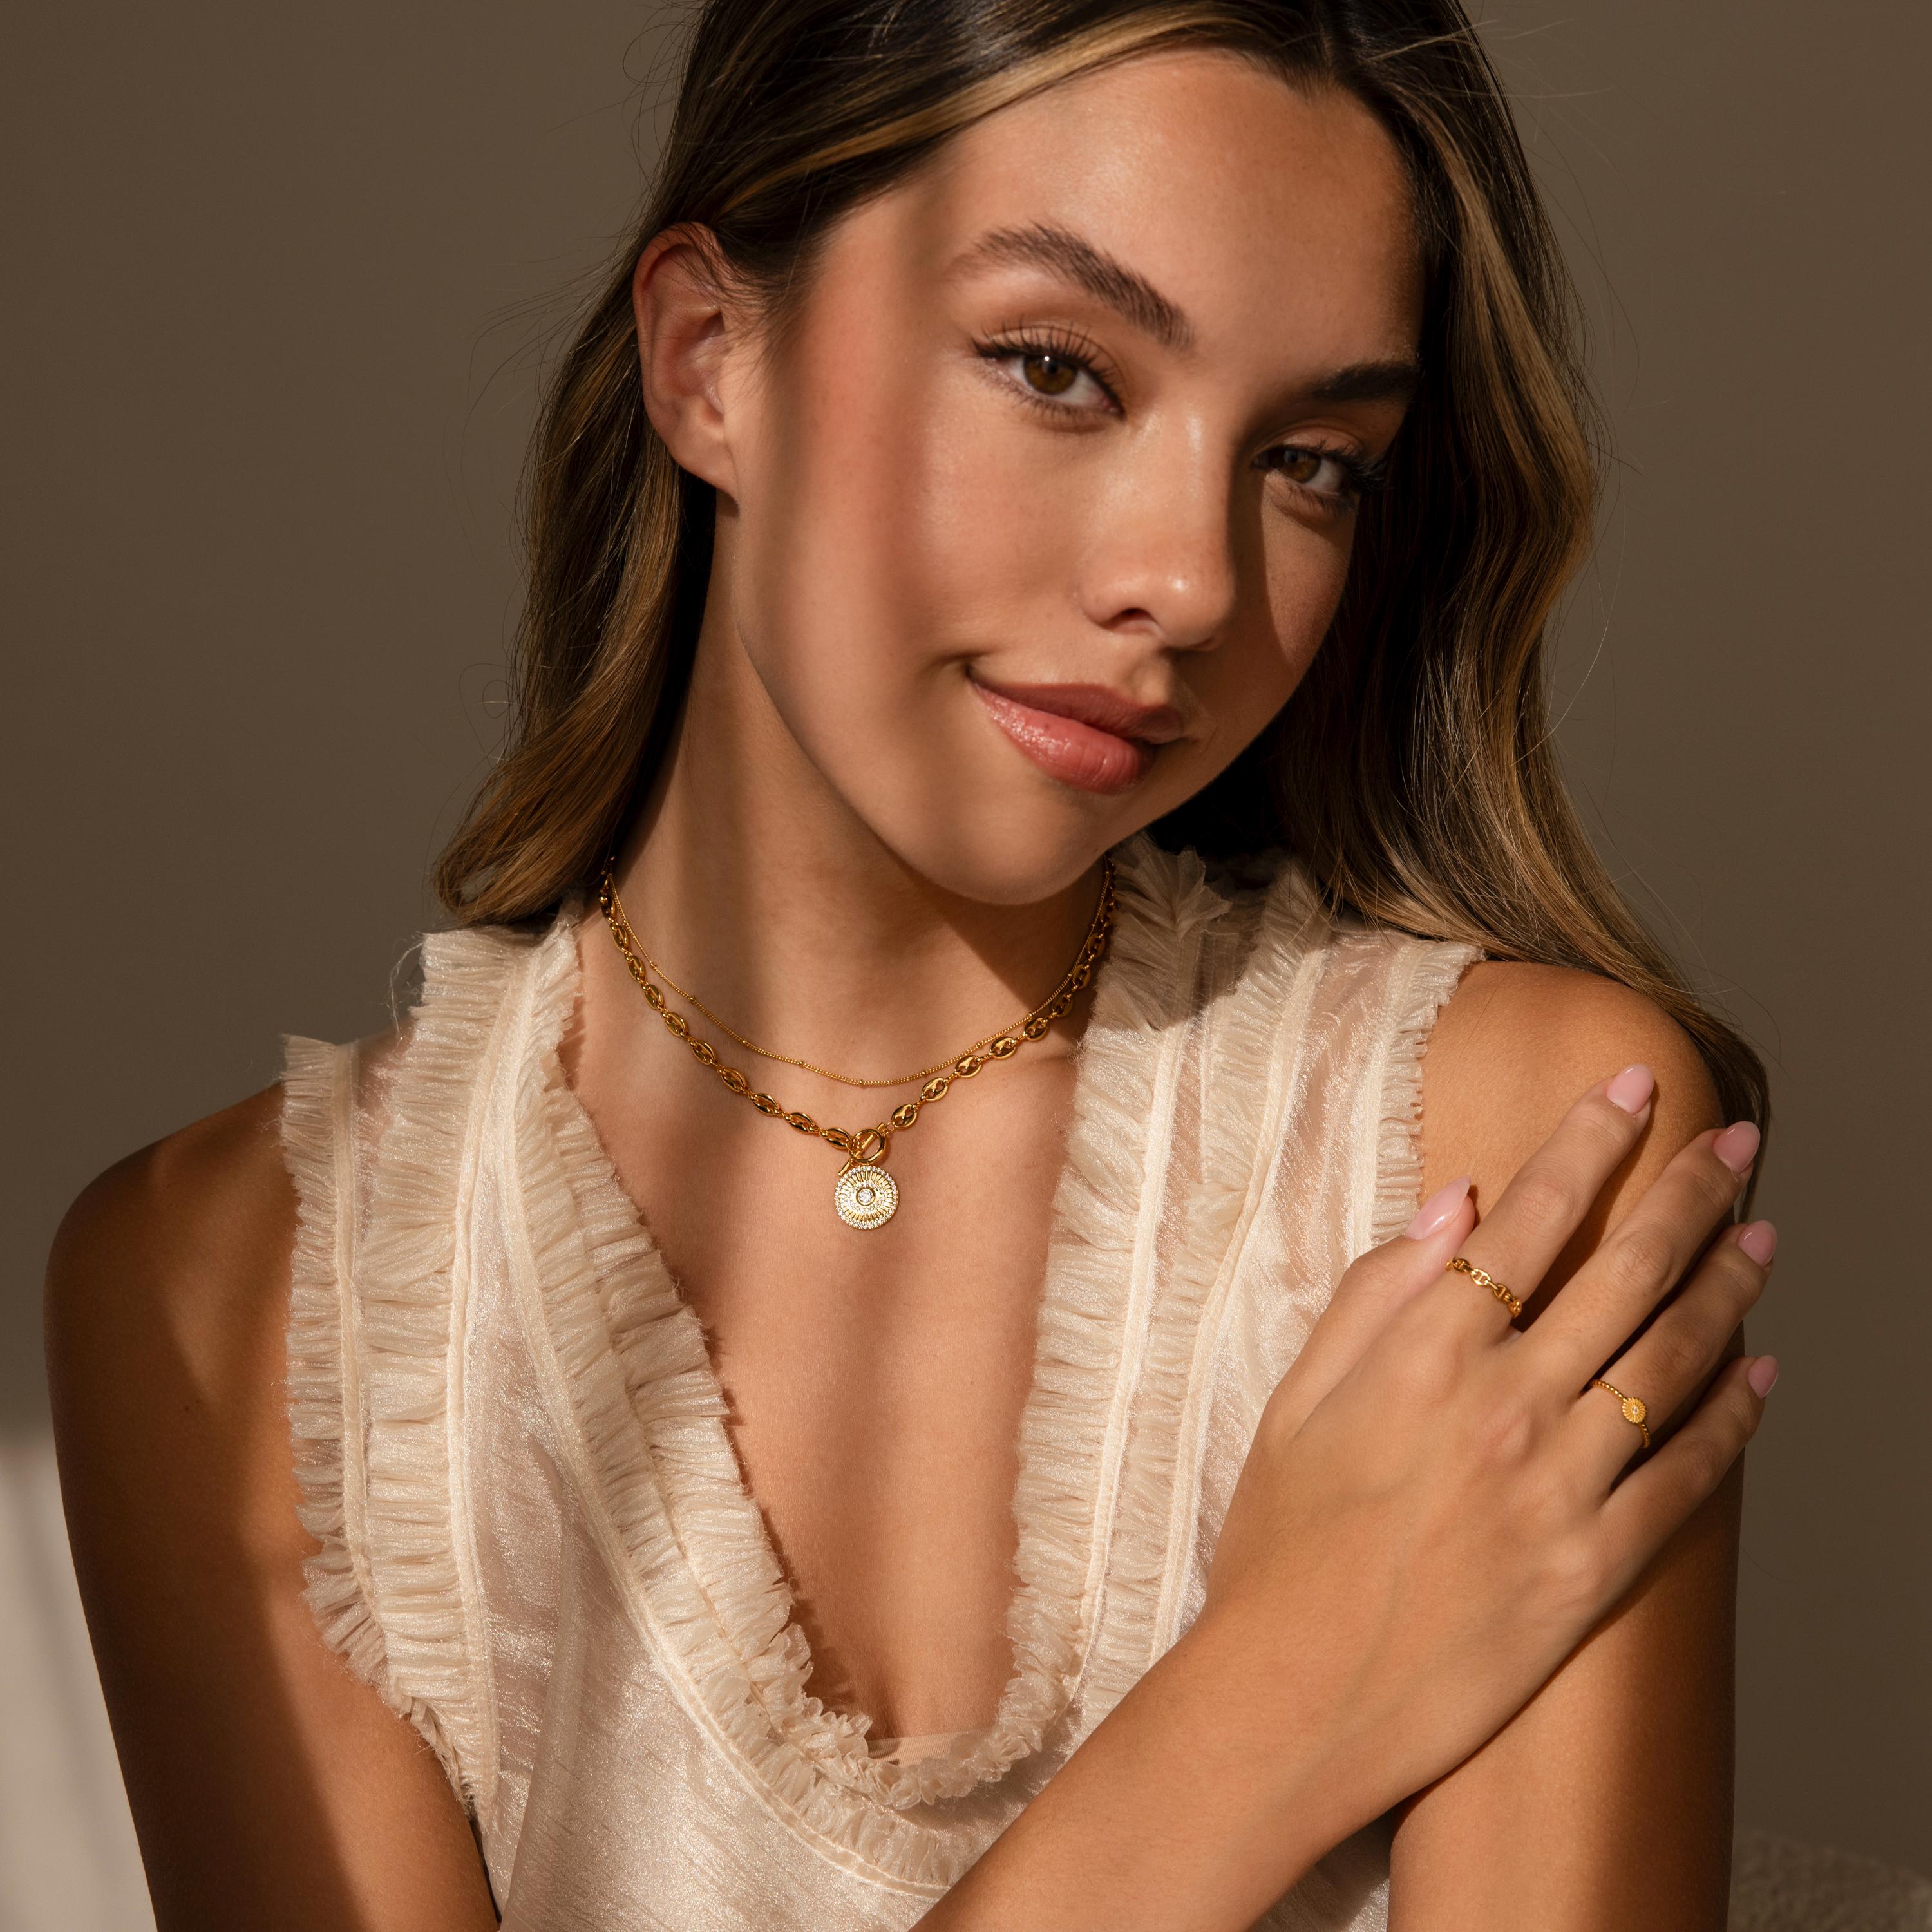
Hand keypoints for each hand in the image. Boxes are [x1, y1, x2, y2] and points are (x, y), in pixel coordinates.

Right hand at [1199, 1064, 1774, 1830]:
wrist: (1295, 1695)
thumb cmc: (1279, 1543)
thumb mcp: (1294, 1399)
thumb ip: (1375, 1293)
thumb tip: (1456, 1205)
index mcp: (1426, 1352)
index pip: (1532, 1215)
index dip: (1588, 1139)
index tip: (1632, 1084)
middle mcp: (1505, 1405)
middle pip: (1625, 1271)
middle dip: (1689, 1193)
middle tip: (1738, 1143)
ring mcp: (1559, 1488)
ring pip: (1671, 1362)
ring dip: (1727, 1289)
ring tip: (1763, 1239)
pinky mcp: (1593, 1569)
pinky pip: (1686, 1479)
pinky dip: (1733, 1422)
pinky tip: (1760, 1376)